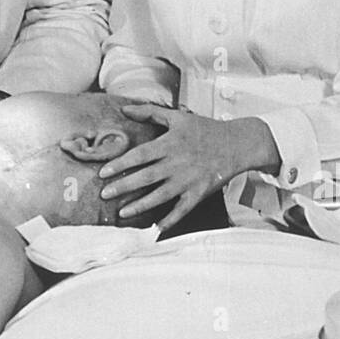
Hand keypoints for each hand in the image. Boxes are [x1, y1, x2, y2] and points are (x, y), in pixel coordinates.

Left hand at [98, 106, 279, 232]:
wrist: (236, 144)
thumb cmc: (204, 129)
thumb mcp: (177, 117)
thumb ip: (150, 112)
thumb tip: (125, 110)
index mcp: (169, 144)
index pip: (139, 155)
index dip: (120, 164)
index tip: (103, 173)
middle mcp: (176, 164)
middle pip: (145, 177)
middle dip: (123, 187)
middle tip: (104, 195)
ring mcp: (188, 180)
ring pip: (160, 196)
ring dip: (140, 206)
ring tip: (122, 213)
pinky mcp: (198, 193)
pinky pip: (182, 210)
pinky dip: (170, 220)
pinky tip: (156, 228)